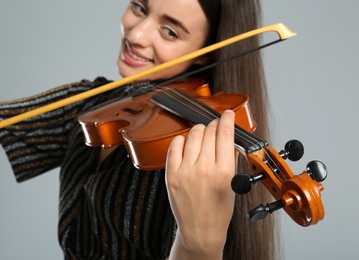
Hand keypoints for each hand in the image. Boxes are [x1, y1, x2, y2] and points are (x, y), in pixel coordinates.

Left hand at [166, 110, 235, 258]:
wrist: (201, 230)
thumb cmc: (218, 211)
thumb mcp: (232, 185)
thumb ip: (230, 161)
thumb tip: (228, 141)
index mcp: (223, 172)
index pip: (225, 134)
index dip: (227, 119)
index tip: (228, 114)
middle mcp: (204, 169)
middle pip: (209, 131)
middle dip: (215, 124)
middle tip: (216, 126)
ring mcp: (186, 171)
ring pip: (193, 135)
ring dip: (200, 130)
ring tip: (203, 134)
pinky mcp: (172, 174)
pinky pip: (175, 146)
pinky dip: (181, 140)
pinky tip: (186, 142)